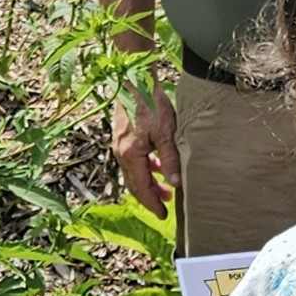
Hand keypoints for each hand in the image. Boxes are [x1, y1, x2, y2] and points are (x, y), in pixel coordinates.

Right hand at [111, 79, 178, 218]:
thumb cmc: (150, 103)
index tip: (163, 215)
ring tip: (166, 189)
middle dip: (150, 197)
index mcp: (130, 155)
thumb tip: (175, 184)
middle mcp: (121, 153)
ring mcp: (120, 145)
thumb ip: (170, 159)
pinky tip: (158, 166)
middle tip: (165, 207)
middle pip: (135, 184)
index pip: (141, 188)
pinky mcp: (123, 137)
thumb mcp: (165, 133)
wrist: (135, 79)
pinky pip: (133, 160)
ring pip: (134, 172)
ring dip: (149, 183)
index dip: (153, 204)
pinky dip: (146, 168)